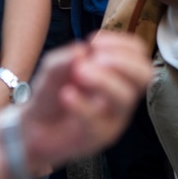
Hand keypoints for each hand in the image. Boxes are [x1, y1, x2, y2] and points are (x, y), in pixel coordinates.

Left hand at [19, 31, 151, 172]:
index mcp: (116, 73)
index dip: (120, 43)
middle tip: (96, 58)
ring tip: (79, 72)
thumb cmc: (51, 95)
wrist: (32, 129)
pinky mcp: (99, 136)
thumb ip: (64, 58)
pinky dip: (82, 103)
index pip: (138, 53)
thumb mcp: (52, 70)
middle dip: (123, 61)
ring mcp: (113, 117)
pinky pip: (98, 119)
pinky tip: (66, 94)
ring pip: (125, 96)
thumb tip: (82, 51)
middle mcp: (120, 94)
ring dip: (103, 79)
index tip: (93, 41)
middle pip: (145, 75)